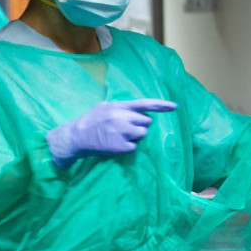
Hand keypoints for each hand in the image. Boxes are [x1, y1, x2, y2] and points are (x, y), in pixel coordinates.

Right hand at [47, 99, 177, 168]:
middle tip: (125, 128)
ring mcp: (122, 132)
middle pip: (146, 122)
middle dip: (139, 125)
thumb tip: (139, 110)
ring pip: (143, 134)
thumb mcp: (104, 107)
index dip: (161, 105)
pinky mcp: (121, 146)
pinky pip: (134, 147)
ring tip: (120, 136)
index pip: (144, 104)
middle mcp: (121, 117)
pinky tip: (116, 144)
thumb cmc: (90, 121)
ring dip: (136, 136)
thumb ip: (121, 107)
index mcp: (118, 106)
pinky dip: (128, 147)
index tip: (175, 107)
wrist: (75, 137)